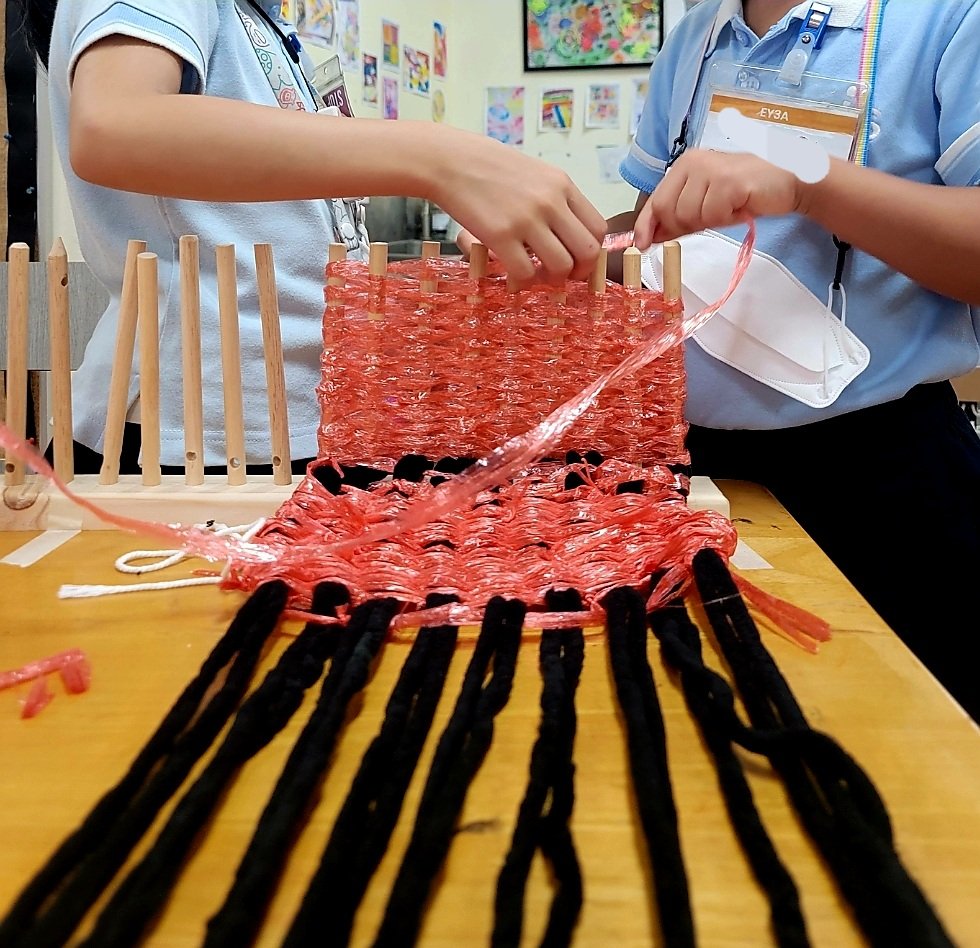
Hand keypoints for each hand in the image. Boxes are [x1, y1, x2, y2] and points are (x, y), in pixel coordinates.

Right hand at [429, 132, 606, 285]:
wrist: (449, 160)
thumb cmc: (487, 168)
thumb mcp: (533, 174)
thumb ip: (553, 200)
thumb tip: (565, 236)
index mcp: (561, 185)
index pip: (597, 228)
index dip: (590, 253)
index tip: (576, 261)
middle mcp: (550, 201)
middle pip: (586, 251)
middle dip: (578, 272)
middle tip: (560, 277)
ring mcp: (526, 218)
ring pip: (561, 266)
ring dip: (551, 280)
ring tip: (535, 276)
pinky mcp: (500, 235)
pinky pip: (526, 273)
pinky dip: (523, 282)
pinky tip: (513, 276)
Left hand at [633, 148, 804, 247]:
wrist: (787, 184)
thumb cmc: (745, 194)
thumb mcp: (706, 203)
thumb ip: (678, 217)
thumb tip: (648, 237)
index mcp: (685, 165)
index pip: (656, 200)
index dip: (646, 226)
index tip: (641, 245)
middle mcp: (694, 162)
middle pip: (669, 211)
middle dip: (685, 225)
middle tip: (712, 217)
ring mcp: (711, 170)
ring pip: (690, 216)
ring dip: (710, 221)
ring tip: (729, 208)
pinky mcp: (729, 182)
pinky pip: (713, 216)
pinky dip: (726, 219)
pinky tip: (739, 206)